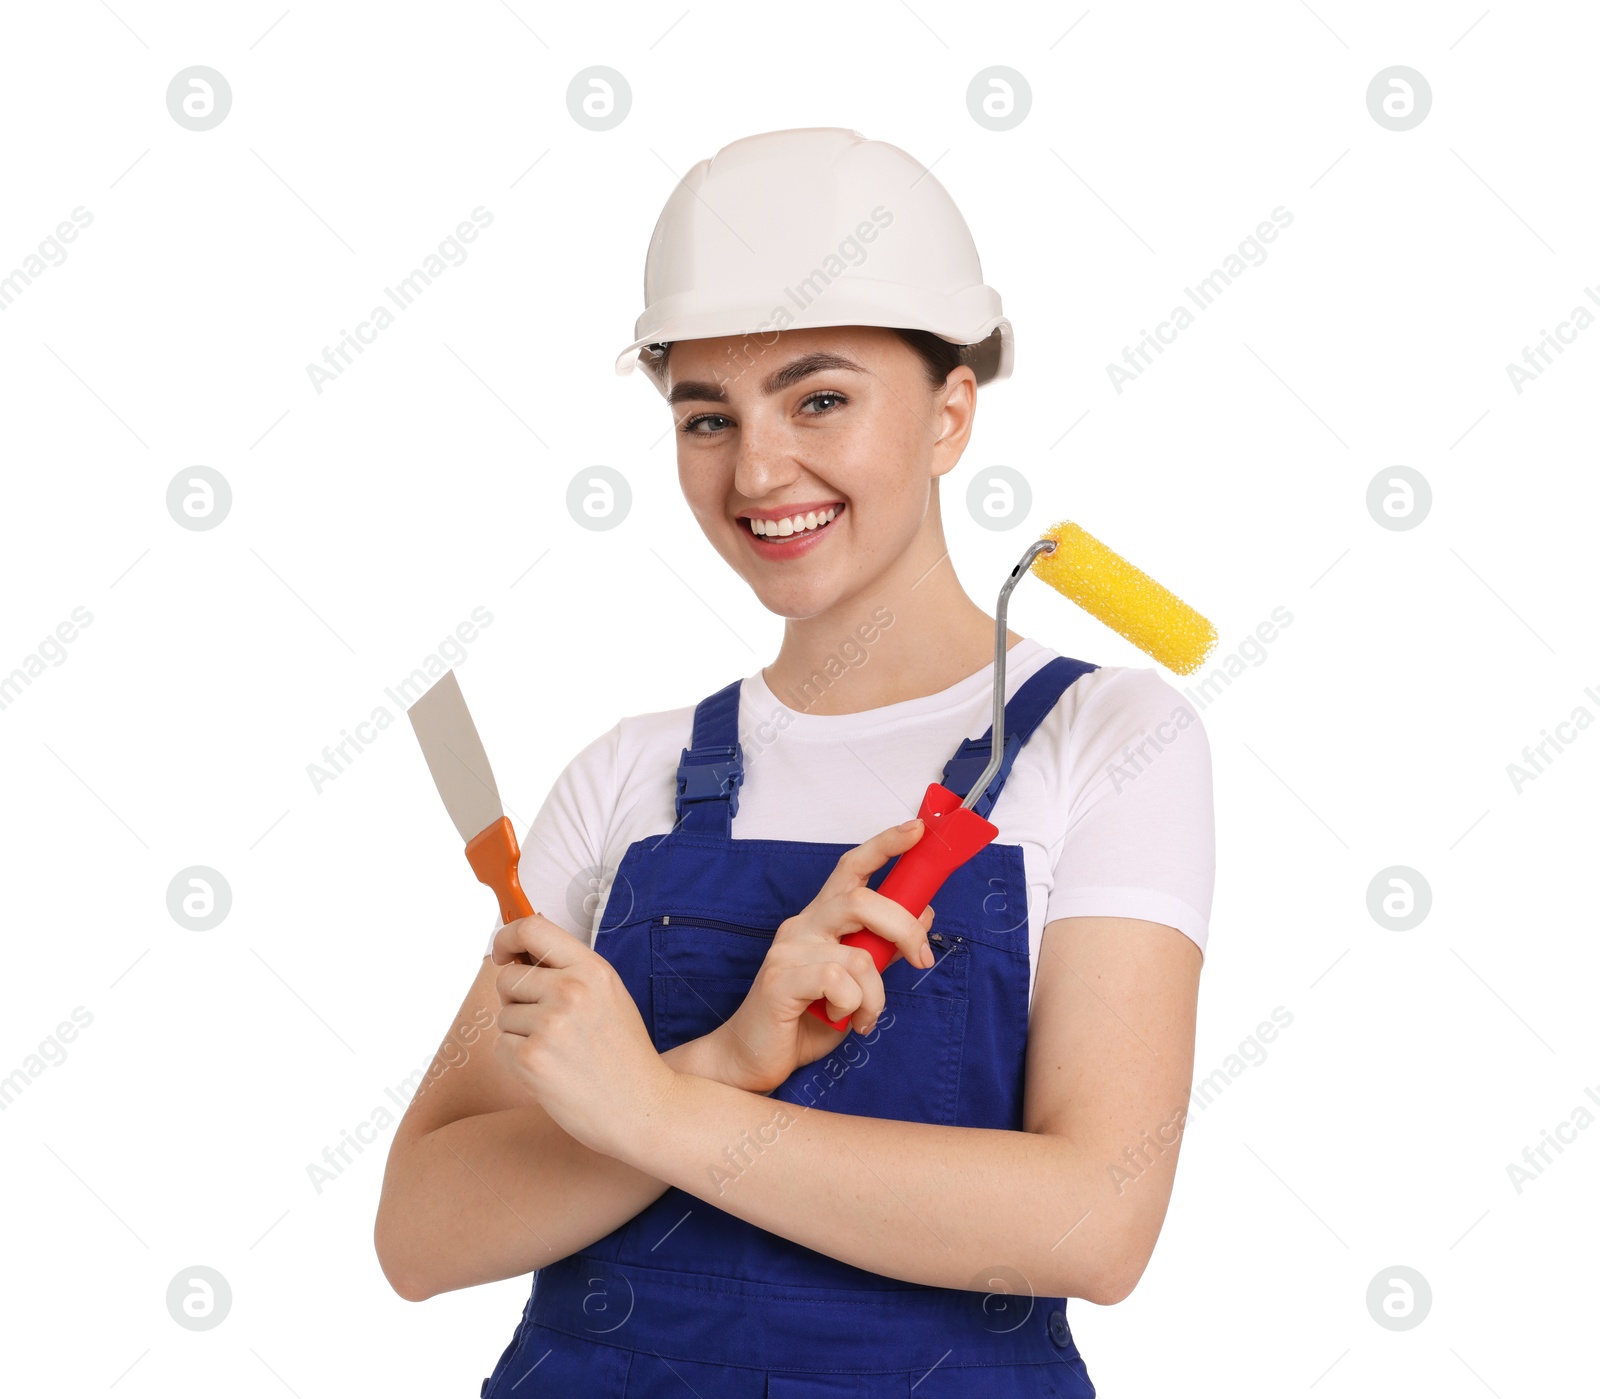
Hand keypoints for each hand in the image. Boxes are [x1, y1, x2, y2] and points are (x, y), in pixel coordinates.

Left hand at [489, 913, 678, 1158]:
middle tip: (548, 1024)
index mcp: (592, 969)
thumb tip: (516, 955)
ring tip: (559, 1051)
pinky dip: (517, 1060)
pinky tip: (550, 1070)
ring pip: (504, 1016)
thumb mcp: (609, 995)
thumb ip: (569, 971)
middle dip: (516, 1000)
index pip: (532, 928)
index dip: (507, 938)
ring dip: (520, 1034)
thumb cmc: (624, 1054)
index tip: (503, 953)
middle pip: (507, 978)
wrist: (643, 1107)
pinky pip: (501, 1047)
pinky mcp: (531, 1057)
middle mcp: (571, 989)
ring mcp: (550, 1023)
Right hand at [713, 819, 936, 1094]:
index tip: (917, 830)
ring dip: (877, 995)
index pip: (851, 868)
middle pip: (862, 900)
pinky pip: (840, 981)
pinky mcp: (781, 979)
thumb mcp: (857, 982)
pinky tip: (843, 1020)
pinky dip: (855, 1006)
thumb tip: (923, 914)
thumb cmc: (804, 1021)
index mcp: (820, 920)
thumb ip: (883, 948)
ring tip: (864, 1017)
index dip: (885, 845)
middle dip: (904, 928)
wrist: (751, 1060)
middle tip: (922, 959)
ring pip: (860, 954)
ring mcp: (788, 950)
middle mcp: (802, 926)